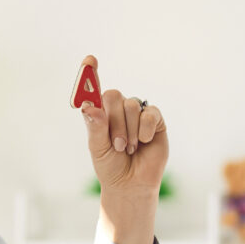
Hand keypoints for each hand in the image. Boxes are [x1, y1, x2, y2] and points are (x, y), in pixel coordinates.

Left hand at [78, 54, 167, 197]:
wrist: (131, 184)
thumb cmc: (110, 166)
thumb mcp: (98, 148)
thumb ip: (95, 127)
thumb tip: (89, 106)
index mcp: (100, 112)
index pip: (93, 87)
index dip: (90, 72)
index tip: (89, 59)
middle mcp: (118, 109)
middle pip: (113, 96)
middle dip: (113, 122)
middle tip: (117, 145)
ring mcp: (137, 113)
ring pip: (130, 106)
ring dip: (128, 132)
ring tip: (129, 149)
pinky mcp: (155, 119)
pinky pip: (149, 113)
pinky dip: (145, 129)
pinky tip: (144, 143)